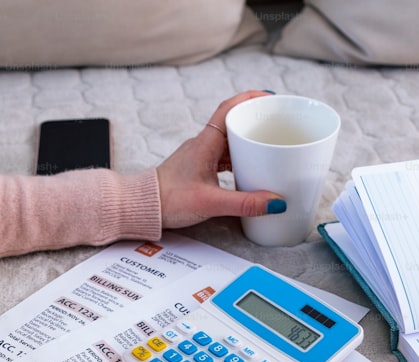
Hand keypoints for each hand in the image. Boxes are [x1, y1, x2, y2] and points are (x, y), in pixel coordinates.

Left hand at [156, 90, 285, 228]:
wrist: (141, 207)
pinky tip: (247, 169)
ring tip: (268, 146)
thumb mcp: (211, 203)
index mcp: (205, 143)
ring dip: (247, 141)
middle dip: (255, 120)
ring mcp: (199, 155)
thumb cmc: (167, 200)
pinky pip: (221, 155)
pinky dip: (237, 158)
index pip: (229, 108)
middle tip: (277, 123)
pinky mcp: (197, 168)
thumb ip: (245, 204)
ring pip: (228, 140)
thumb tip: (275, 203)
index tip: (271, 96)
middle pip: (232, 122)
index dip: (250, 98)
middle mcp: (202, 144)